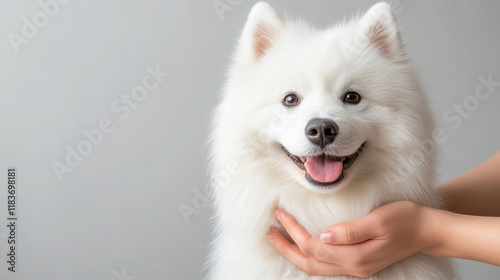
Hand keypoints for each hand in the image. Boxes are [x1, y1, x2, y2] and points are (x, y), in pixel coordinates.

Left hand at [268, 201, 436, 276]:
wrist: (426, 231)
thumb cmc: (405, 220)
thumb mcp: (379, 220)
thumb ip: (351, 230)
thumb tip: (324, 235)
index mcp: (355, 257)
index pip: (313, 246)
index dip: (294, 232)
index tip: (281, 214)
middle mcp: (353, 267)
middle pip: (309, 261)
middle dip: (286, 247)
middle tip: (269, 231)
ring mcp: (355, 268)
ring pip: (316, 266)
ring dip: (295, 252)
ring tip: (279, 238)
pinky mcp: (358, 263)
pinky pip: (325, 264)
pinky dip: (309, 255)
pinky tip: (303, 246)